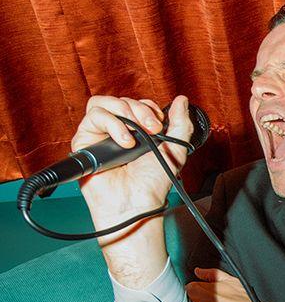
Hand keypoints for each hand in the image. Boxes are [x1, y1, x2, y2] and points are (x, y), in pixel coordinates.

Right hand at [74, 95, 194, 232]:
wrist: (137, 202)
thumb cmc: (153, 182)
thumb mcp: (176, 149)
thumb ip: (181, 123)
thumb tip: (181, 100)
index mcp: (136, 131)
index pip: (136, 103)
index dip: (148, 107)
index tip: (160, 124)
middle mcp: (116, 131)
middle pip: (121, 100)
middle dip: (141, 110)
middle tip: (153, 129)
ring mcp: (99, 135)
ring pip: (103, 103)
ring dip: (126, 113)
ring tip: (137, 136)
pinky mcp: (84, 141)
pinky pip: (93, 117)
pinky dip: (113, 125)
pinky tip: (125, 143)